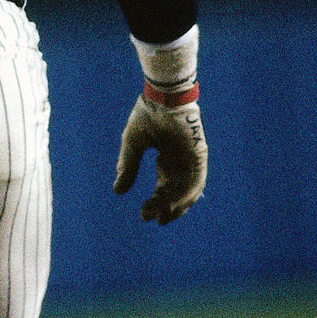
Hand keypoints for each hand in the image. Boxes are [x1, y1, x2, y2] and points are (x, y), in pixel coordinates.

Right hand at [113, 90, 206, 224]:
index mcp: (167, 158)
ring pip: (188, 189)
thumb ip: (127, 166)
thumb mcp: (132, 144)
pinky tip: (174, 203)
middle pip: (178, 192)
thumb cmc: (147, 115)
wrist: (162, 97)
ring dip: (177, 204)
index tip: (144, 214)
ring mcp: (192, 159)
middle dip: (168, 207)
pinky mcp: (198, 155)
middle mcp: (181, 162)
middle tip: (156, 220)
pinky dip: (186, 193)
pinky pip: (196, 179)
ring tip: (164, 216)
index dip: (156, 201)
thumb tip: (118, 191)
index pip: (165, 186)